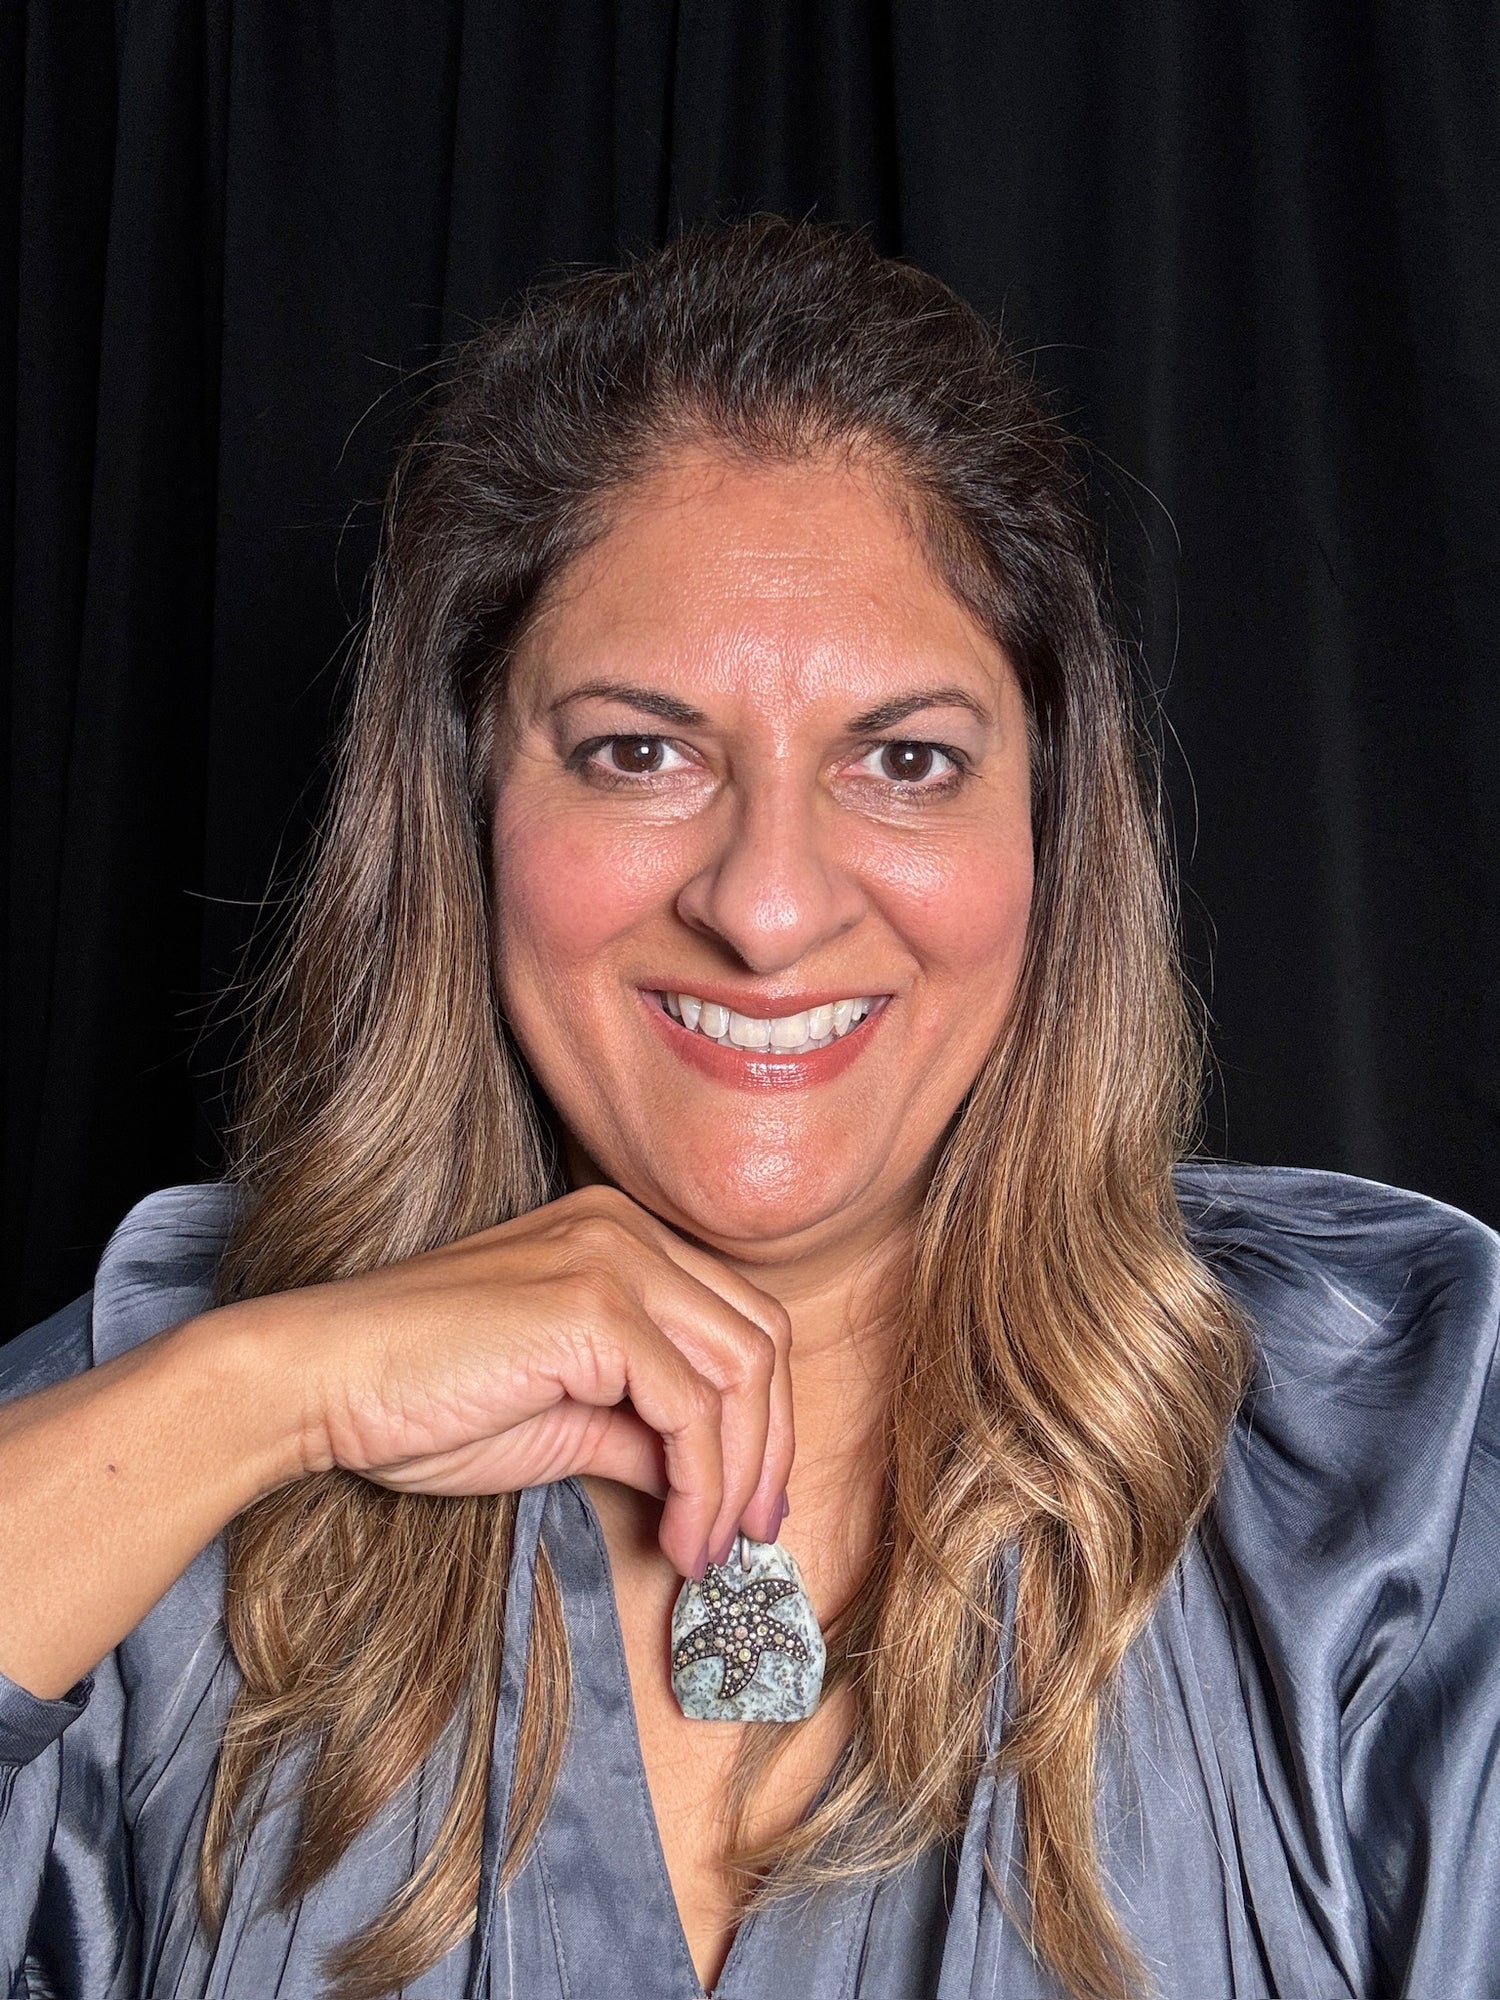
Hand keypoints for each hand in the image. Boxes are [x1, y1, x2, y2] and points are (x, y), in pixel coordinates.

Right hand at [256, 1185, 791, 1578]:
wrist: (320, 1381)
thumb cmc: (422, 1400)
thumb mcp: (564, 1419)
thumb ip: (644, 1434)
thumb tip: (712, 1488)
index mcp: (622, 1238)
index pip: (739, 1324)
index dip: (763, 1422)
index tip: (750, 1508)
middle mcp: (628, 1230)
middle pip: (761, 1341)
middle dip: (769, 1451)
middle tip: (751, 1538)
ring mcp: (613, 1258)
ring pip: (742, 1372)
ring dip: (739, 1478)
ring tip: (708, 1549)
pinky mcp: (593, 1305)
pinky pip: (691, 1408)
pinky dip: (702, 1485)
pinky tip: (679, 1536)